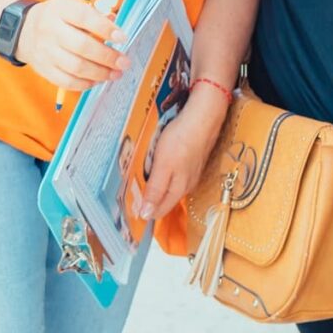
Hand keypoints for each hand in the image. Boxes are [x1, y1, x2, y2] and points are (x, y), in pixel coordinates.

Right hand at [16, 0, 126, 93]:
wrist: (25, 30)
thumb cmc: (57, 18)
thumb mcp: (72, 6)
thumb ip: (94, 14)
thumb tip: (115, 23)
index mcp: (60, 9)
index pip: (84, 18)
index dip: (105, 28)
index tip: (122, 38)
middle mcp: (50, 30)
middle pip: (82, 46)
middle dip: (107, 57)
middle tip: (124, 62)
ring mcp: (46, 51)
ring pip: (76, 67)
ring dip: (100, 73)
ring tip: (115, 74)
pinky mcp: (44, 69)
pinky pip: (67, 81)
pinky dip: (85, 84)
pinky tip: (97, 80)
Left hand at [131, 78, 231, 220]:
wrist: (203, 117)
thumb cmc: (182, 140)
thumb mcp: (163, 166)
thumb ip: (155, 190)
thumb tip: (146, 215)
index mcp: (179, 189)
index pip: (159, 210)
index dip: (145, 212)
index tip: (128, 210)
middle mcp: (187, 184)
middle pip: (165, 199)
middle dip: (149, 201)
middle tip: (130, 196)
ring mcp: (191, 172)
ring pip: (170, 186)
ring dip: (155, 187)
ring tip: (139, 182)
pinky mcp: (192, 160)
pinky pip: (175, 173)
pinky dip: (163, 174)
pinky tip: (157, 166)